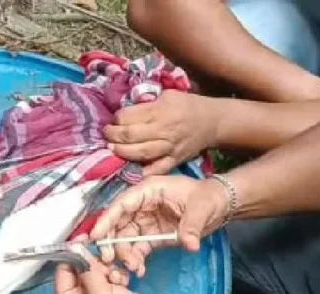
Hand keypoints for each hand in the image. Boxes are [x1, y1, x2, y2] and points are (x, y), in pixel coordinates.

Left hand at [54, 248, 167, 293]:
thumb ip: (87, 272)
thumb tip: (76, 251)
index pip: (62, 271)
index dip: (72, 255)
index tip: (84, 240)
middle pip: (80, 268)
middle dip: (95, 264)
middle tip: (108, 267)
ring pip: (96, 269)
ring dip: (109, 269)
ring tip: (118, 280)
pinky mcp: (110, 292)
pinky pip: (108, 274)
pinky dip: (117, 274)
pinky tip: (125, 282)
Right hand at [90, 176, 229, 274]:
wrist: (219, 207)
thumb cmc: (208, 198)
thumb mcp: (201, 208)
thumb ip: (192, 226)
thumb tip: (189, 244)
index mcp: (148, 191)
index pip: (121, 204)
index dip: (106, 219)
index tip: (95, 236)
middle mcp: (141, 206)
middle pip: (118, 223)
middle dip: (111, 242)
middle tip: (110, 260)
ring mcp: (145, 221)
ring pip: (124, 238)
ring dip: (124, 254)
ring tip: (133, 268)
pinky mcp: (151, 235)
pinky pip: (137, 248)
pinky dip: (135, 259)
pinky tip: (139, 270)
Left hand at [104, 91, 221, 175]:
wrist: (212, 122)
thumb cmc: (188, 105)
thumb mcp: (167, 95)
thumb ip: (147, 103)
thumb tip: (125, 110)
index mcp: (160, 110)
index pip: (129, 116)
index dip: (116, 119)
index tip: (112, 120)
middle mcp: (164, 130)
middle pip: (130, 135)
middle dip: (113, 136)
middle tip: (107, 135)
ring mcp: (169, 148)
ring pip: (140, 153)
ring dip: (122, 152)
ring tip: (112, 149)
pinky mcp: (174, 161)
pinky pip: (157, 169)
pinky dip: (143, 172)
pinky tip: (130, 170)